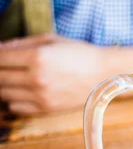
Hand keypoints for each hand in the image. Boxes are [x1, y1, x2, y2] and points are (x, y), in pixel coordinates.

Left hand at [0, 34, 132, 114]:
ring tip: (14, 78)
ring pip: (3, 93)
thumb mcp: (52, 39)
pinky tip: (23, 90)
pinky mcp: (46, 108)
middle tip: (6, 68)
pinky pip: (16, 107)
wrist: (105, 74)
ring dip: (4, 85)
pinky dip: (13, 99)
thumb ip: (22, 43)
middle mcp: (37, 78)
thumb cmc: (80, 54)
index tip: (0, 56)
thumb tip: (0, 48)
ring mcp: (41, 96)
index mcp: (37, 57)